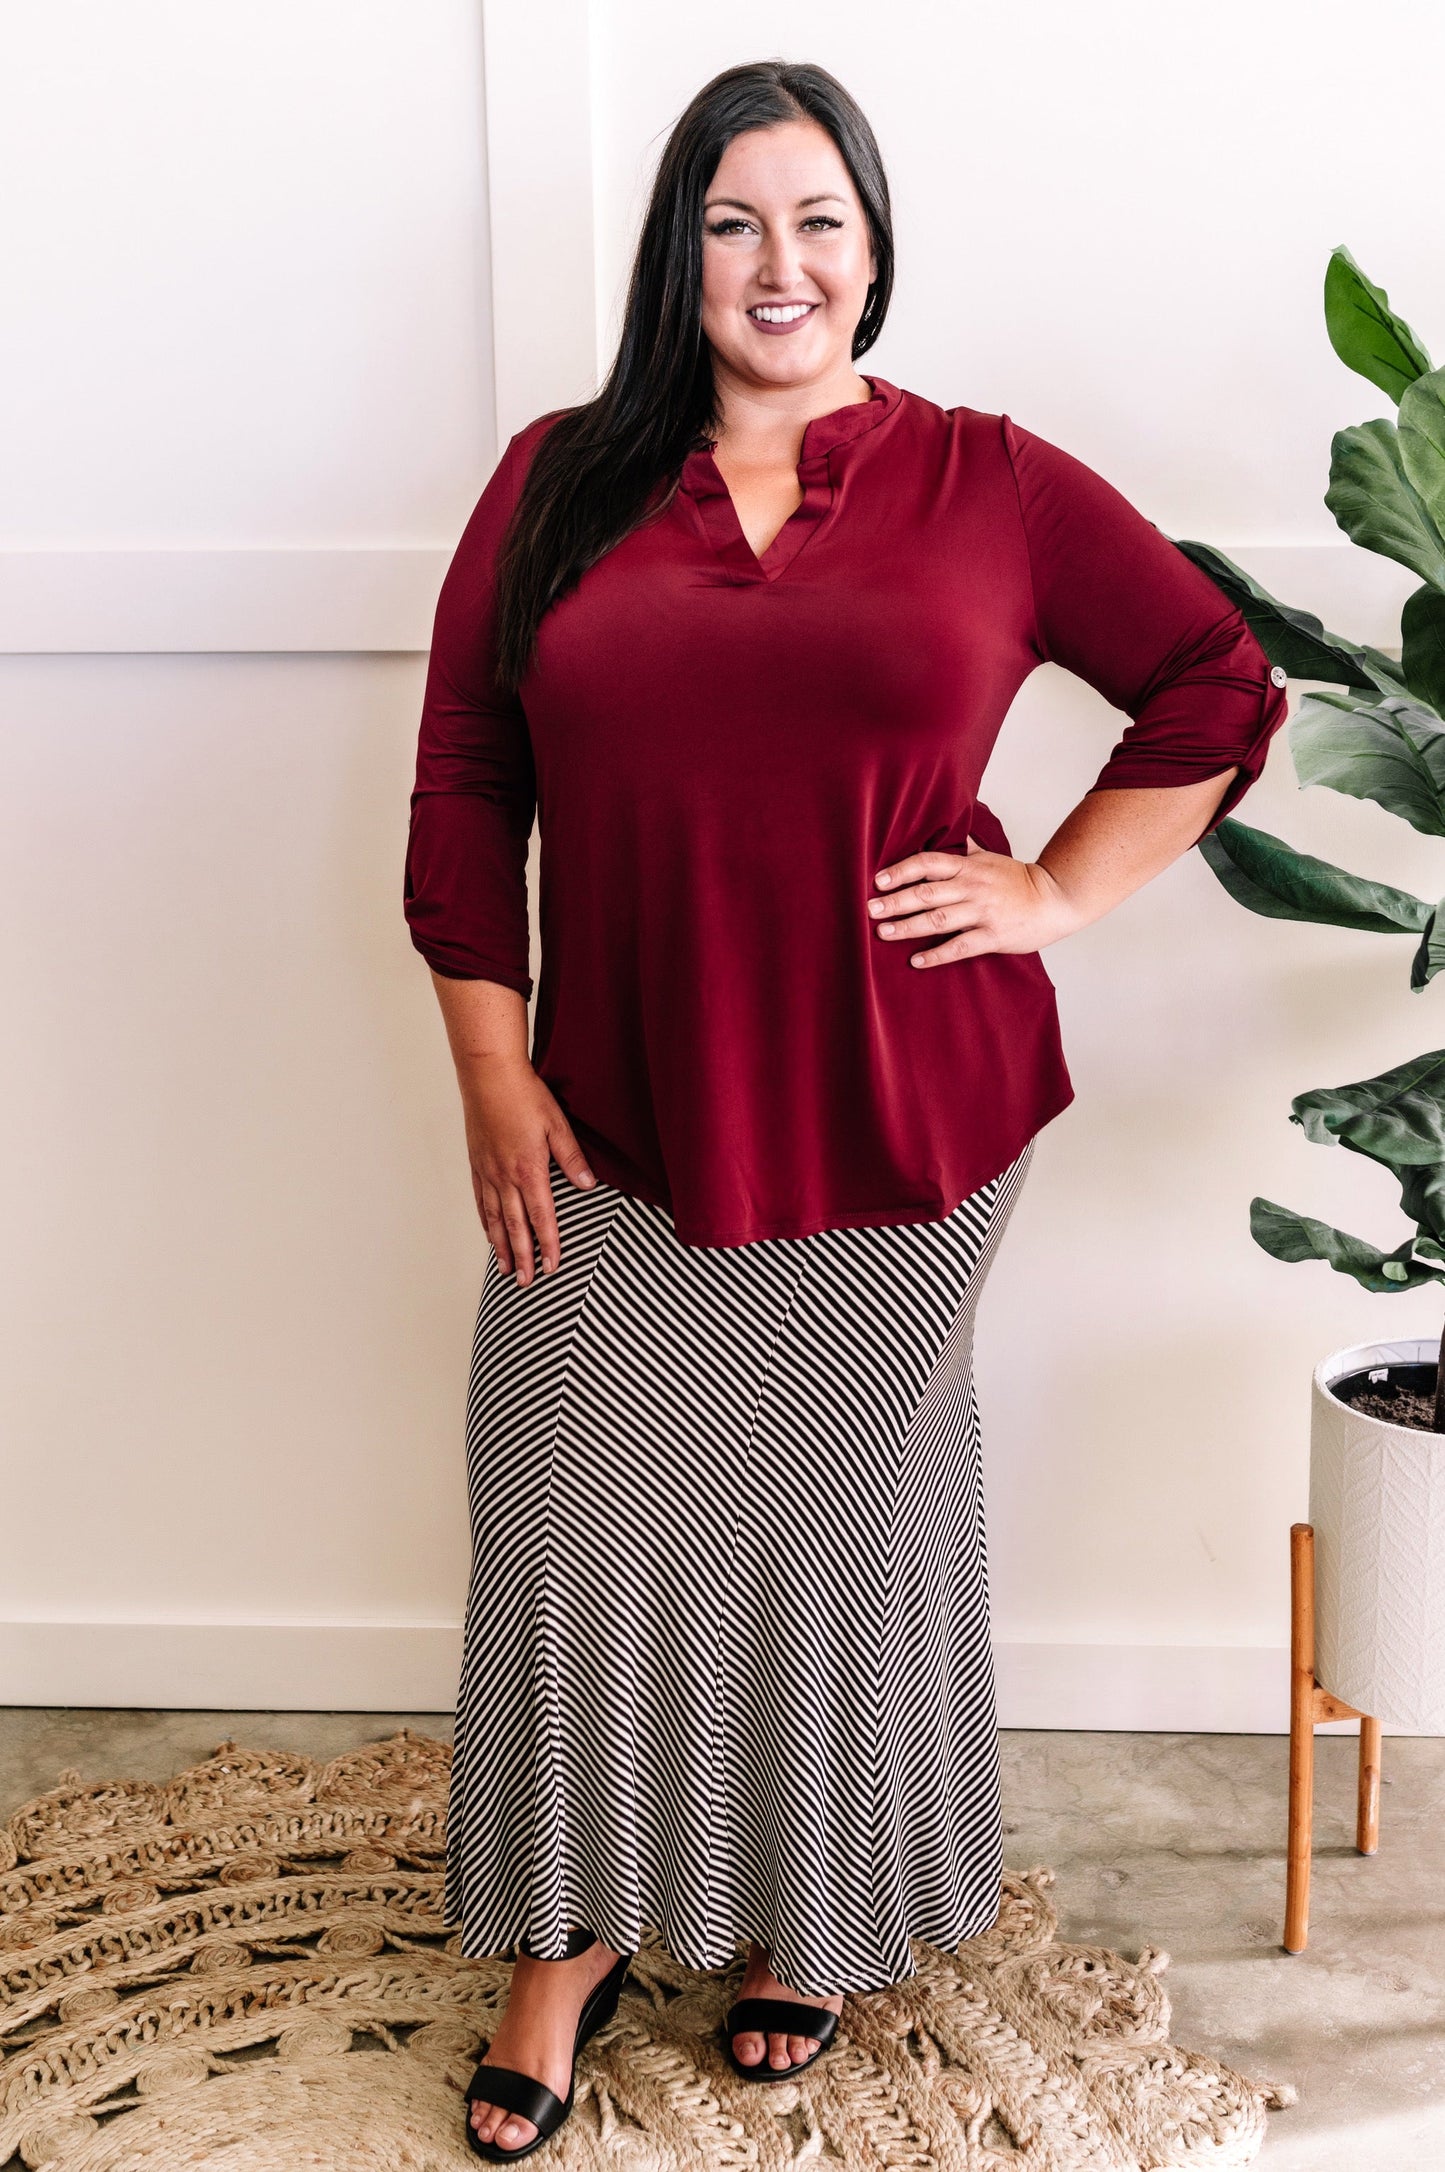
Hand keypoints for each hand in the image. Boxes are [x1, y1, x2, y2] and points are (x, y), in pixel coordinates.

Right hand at [458, 1053, 595, 1285]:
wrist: (488, 1075)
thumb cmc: (525, 1095)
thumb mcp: (557, 1124)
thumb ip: (572, 1157)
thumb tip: (588, 1185)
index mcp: (529, 1169)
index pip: (541, 1217)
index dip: (547, 1245)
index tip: (552, 1266)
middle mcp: (504, 1176)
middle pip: (514, 1226)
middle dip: (522, 1257)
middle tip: (525, 1282)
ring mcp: (487, 1171)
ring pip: (493, 1219)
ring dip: (500, 1246)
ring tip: (505, 1269)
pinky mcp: (477, 1163)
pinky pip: (480, 1201)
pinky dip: (485, 1222)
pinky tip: (489, 1233)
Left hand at [867, 840, 1081, 966]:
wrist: (1056, 899)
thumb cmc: (1019, 880)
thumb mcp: (990, 858)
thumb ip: (965, 848)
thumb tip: (948, 829)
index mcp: (968, 867)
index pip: (928, 863)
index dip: (901, 870)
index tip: (878, 880)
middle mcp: (972, 887)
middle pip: (926, 892)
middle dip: (895, 901)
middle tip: (869, 909)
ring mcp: (982, 912)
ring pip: (938, 920)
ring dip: (907, 927)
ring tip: (883, 933)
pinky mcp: (993, 936)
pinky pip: (959, 947)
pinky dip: (936, 955)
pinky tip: (916, 961)